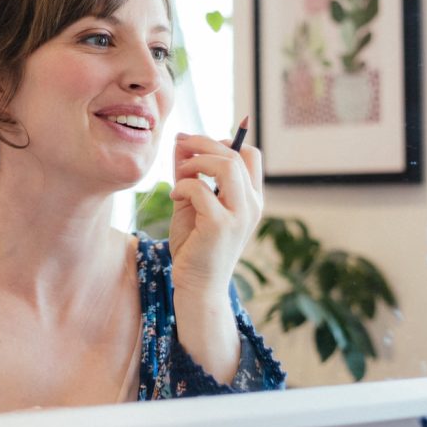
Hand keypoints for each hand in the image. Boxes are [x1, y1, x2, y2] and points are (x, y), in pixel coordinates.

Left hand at [168, 132, 263, 295]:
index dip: (225, 140)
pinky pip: (200, 189)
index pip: (250, 154)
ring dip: (196, 162)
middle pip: (236, 154)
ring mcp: (239, 215)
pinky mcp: (220, 225)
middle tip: (181, 144)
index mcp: (251, 198)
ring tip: (180, 173)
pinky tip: (174, 196)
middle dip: (204, 143)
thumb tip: (181, 142)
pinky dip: (183, 186)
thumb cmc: (195, 245)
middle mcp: (252, 205)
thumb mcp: (193, 202)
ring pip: (226, 165)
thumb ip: (190, 174)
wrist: (197, 286)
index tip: (197, 144)